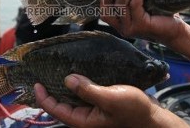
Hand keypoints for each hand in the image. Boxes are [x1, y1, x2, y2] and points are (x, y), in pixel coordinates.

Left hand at [35, 74, 187, 127]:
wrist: (153, 117)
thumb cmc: (133, 111)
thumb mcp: (109, 99)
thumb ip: (87, 90)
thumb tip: (67, 79)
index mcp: (84, 120)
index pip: (56, 110)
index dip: (44, 97)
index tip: (36, 83)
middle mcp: (86, 116)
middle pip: (62, 103)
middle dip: (51, 90)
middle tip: (43, 73)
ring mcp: (94, 110)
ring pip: (73, 97)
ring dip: (65, 84)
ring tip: (57, 69)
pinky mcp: (101, 102)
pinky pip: (85, 92)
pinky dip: (79, 83)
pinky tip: (78, 71)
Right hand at [99, 0, 185, 45]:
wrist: (175, 32)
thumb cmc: (160, 18)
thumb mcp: (142, 8)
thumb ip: (131, 1)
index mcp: (121, 25)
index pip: (105, 14)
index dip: (104, 0)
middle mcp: (123, 29)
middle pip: (110, 9)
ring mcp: (131, 29)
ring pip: (122, 6)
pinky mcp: (141, 25)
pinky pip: (134, 6)